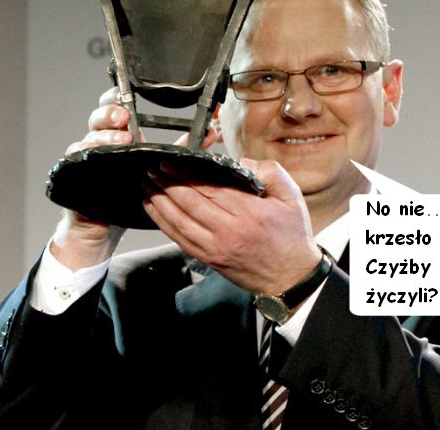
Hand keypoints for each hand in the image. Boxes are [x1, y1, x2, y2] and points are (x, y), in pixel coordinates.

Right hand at [52, 87, 219, 270]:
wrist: (105, 224)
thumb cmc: (131, 191)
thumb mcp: (159, 165)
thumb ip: (181, 148)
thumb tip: (211, 133)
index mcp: (123, 132)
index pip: (118, 106)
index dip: (119, 96)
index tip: (129, 93)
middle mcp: (104, 138)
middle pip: (101, 115)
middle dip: (112, 111)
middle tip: (124, 117)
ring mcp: (89, 153)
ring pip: (90, 133)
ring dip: (105, 134)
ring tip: (123, 139)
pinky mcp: (77, 169)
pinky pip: (76, 154)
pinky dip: (84, 150)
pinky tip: (95, 151)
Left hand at [143, 159, 322, 293]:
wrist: (292, 278)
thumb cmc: (292, 236)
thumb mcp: (292, 197)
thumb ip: (270, 172)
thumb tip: (242, 162)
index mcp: (250, 213)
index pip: (210, 188)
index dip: (186, 174)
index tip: (171, 162)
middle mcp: (230, 231)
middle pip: (189, 203)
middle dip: (167, 184)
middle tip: (152, 170)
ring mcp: (217, 248)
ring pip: (179, 222)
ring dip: (159, 203)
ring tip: (147, 186)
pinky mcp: (210, 259)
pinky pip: (180, 239)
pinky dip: (164, 223)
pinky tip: (155, 210)